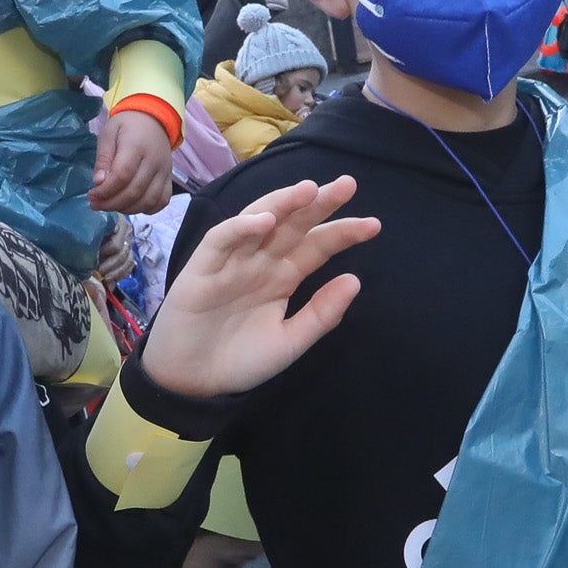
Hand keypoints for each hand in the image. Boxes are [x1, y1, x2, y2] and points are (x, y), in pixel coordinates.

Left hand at [88, 107, 175, 214]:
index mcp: (137, 145)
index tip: (92, 195)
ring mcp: (165, 172)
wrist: (153, 119)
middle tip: (96, 204)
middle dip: (111, 203)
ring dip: (127, 209)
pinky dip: (146, 210)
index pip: (123, 175)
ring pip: (148, 201)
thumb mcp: (108, 134)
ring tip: (111, 205)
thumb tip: (99, 182)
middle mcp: (154, 161)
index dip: (106, 190)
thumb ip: (103, 158)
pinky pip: (162, 202)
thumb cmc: (126, 126)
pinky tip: (131, 206)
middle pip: (134, 191)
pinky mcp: (169, 179)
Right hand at [131, 177, 378, 401]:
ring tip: (309, 189)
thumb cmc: (240, 360)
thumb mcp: (289, 341)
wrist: (193, 382)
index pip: (317, 245)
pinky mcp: (203, 267)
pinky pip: (223, 239)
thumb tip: (355, 280)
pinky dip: (242, 227)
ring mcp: (232, 260)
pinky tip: (265, 220)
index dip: (343, 233)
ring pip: (259, 219)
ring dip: (282, 202)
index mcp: (283, 275)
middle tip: (348, 184)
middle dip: (319, 203)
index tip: (374, 225)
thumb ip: (321, 314)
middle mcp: (261, 260)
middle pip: (293, 223)